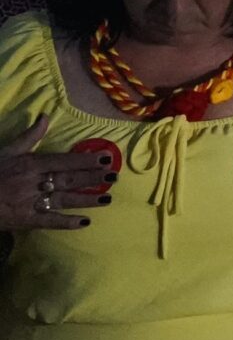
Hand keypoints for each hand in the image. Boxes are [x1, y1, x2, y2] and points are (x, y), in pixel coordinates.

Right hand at [0, 116, 113, 231]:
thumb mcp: (7, 151)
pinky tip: (84, 222)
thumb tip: (46, 116)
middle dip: (92, 179)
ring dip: (86, 200)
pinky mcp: (25, 220)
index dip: (85, 160)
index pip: (63, 161)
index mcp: (30, 165)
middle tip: (114, 177)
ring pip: (63, 200)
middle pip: (68, 180)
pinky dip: (66, 223)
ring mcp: (30, 203)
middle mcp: (33, 183)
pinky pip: (49, 221)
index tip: (106, 159)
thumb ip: (29, 136)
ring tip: (108, 198)